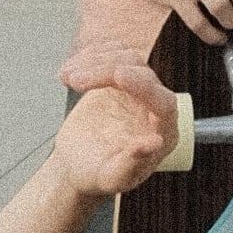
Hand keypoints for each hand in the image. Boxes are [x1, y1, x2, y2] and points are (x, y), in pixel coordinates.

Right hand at [53, 48, 181, 201]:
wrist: (77, 164)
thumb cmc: (97, 175)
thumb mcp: (111, 178)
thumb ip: (132, 165)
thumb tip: (154, 143)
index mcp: (163, 132)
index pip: (163, 102)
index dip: (143, 86)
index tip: (118, 75)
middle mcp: (154, 107)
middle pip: (141, 73)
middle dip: (106, 71)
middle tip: (76, 81)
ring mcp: (137, 89)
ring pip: (125, 57)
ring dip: (95, 60)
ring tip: (69, 77)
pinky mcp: (119, 77)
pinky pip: (111, 53)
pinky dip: (90, 56)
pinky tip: (70, 69)